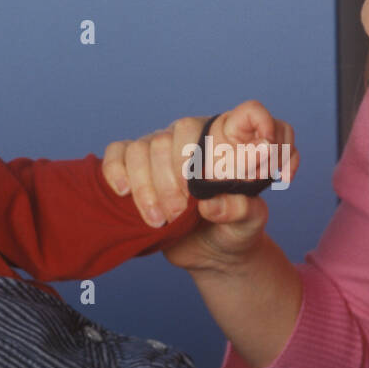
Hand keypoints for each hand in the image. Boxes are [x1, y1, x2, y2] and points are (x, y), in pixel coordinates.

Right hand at [101, 99, 298, 231]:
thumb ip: (241, 212)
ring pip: (143, 148)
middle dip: (174, 176)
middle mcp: (197, 138)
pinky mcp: (135, 166)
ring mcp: (162, 149)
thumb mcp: (247, 226)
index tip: (246, 159)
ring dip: (148, 187)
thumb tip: (211, 204)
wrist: (210, 253)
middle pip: (177, 134)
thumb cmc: (234, 230)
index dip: (252, 122)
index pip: (248, 114)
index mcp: (234, 143)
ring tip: (160, 220)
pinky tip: (124, 192)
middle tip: (181, 211)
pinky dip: (116, 171)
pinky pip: (117, 154)